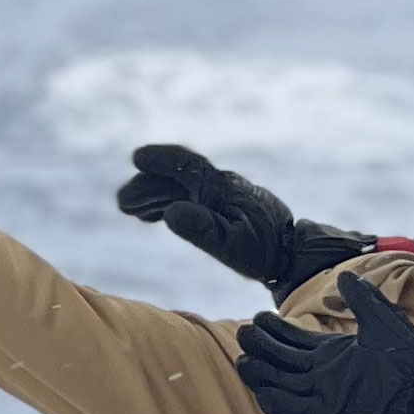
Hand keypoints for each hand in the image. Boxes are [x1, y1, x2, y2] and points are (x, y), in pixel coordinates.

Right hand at [119, 144, 376, 301]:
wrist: (290, 254)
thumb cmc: (263, 251)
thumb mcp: (232, 245)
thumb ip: (202, 229)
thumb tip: (171, 212)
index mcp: (220, 189)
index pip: (187, 165)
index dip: (161, 159)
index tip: (137, 158)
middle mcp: (218, 186)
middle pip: (176, 179)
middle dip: (147, 188)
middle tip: (123, 205)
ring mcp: (219, 197)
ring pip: (180, 190)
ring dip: (154, 197)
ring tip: (129, 211)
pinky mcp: (221, 208)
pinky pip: (190, 199)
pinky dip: (169, 204)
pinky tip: (154, 215)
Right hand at [235, 271, 413, 413]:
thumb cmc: (408, 355)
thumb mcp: (382, 319)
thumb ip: (361, 299)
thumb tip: (345, 278)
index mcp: (333, 354)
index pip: (294, 342)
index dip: (275, 331)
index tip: (259, 316)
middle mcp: (325, 375)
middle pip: (283, 362)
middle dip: (262, 348)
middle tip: (245, 332)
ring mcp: (326, 395)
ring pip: (284, 386)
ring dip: (263, 375)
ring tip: (244, 360)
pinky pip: (298, 413)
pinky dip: (280, 405)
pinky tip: (263, 392)